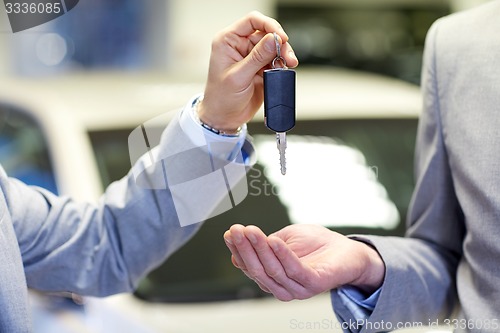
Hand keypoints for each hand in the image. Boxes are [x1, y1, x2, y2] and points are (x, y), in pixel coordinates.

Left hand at [198, 11, 298, 132]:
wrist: (225, 118)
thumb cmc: (221, 98)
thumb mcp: (238, 77)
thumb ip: (257, 57)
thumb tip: (272, 40)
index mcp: (228, 41)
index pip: (252, 21)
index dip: (269, 25)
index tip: (280, 37)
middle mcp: (240, 46)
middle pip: (267, 34)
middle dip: (280, 44)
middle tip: (287, 57)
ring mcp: (251, 57)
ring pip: (274, 47)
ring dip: (284, 54)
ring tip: (289, 64)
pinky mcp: (260, 68)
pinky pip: (276, 60)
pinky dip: (282, 64)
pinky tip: (284, 70)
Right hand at [224, 224, 384, 300]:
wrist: (348, 250)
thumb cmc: (317, 244)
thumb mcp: (284, 238)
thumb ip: (265, 244)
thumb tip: (239, 243)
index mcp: (273, 276)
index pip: (249, 265)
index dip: (238, 249)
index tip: (230, 232)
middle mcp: (282, 286)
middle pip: (258, 269)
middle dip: (245, 249)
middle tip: (237, 230)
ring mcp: (298, 288)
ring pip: (273, 270)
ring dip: (260, 249)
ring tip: (253, 231)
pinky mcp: (314, 284)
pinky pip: (295, 271)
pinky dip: (283, 255)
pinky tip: (274, 241)